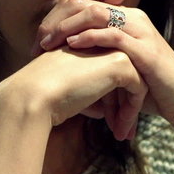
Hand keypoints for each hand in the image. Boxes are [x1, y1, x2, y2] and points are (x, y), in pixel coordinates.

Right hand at [0, 46, 146, 140]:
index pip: (105, 69)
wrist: (35, 94)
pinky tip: (119, 129)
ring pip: (134, 81)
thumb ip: (88, 91)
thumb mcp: (68, 86)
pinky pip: (139, 89)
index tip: (108, 120)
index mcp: (84, 41)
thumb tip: (104, 109)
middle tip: (120, 130)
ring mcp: (112, 48)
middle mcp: (100, 40)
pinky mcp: (121, 62)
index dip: (110, 97)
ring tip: (121, 133)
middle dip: (122, 105)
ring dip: (128, 110)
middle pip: (122, 76)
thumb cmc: (44, 92)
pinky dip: (131, 111)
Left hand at [35, 0, 173, 134]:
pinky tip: (72, 46)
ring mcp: (141, 31)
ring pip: (96, 14)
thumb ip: (96, 55)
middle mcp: (132, 18)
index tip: (38, 42)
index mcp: (124, 18)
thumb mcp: (116, 65)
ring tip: (49, 44)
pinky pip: (114, 35)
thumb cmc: (148, 87)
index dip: (56, 20)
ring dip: (68, 27)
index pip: (81, 5)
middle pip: (84, 5)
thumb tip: (62, 58)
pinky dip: (90, 38)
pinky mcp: (146, 49)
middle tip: (39, 43)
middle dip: (57, 22)